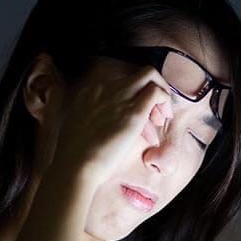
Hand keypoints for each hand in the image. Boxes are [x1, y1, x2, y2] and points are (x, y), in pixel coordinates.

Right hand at [47, 63, 172, 185]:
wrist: (75, 165)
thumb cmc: (77, 157)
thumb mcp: (80, 129)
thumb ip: (94, 120)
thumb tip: (111, 126)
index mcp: (90, 92)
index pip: (120, 85)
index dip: (133, 99)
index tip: (136, 120)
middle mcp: (104, 88)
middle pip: (136, 75)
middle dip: (150, 90)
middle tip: (154, 116)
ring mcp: (119, 97)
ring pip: (149, 75)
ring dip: (160, 93)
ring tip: (160, 119)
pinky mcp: (133, 110)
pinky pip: (157, 91)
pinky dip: (165, 100)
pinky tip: (162, 119)